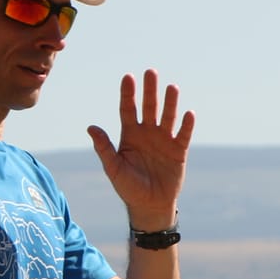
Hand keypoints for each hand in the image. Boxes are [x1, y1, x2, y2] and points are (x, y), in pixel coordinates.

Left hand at [87, 69, 193, 230]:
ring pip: (167, 116)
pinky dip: (186, 124)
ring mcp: (164, 140)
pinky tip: (188, 113)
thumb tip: (91, 128)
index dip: (128, 94)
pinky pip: (183, 135)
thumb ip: (104, 148)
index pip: (128, 109)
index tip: (128, 77)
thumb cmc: (129, 188)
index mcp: (130, 135)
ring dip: (170, 102)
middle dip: (149, 90)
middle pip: (148, 107)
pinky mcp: (178, 151)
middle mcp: (147, 133)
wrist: (150, 206)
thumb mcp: (114, 168)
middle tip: (151, 72)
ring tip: (172, 88)